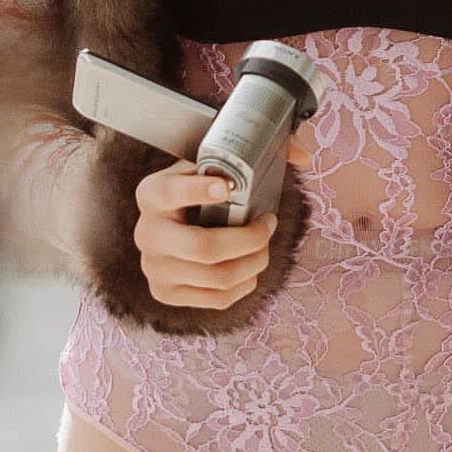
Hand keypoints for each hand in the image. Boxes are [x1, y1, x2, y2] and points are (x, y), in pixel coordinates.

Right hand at [131, 132, 310, 310]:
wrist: (169, 224)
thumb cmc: (197, 192)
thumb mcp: (209, 166)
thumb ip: (251, 152)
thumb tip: (303, 156)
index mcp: (152, 194)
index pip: (171, 192)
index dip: (199, 191)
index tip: (229, 186)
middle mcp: (147, 233)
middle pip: (203, 247)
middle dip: (249, 239)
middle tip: (269, 225)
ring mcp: (154, 268)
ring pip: (215, 276)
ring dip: (253, 263)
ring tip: (265, 248)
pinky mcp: (166, 293)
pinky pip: (215, 298)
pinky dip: (243, 285)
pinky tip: (249, 268)